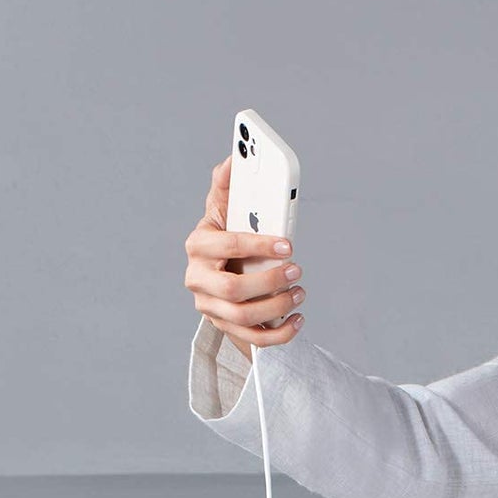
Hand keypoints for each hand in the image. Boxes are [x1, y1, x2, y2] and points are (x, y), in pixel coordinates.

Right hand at [183, 155, 305, 357]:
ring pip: (242, 316)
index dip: (258, 245)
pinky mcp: (225, 327)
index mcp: (198, 246)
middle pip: (232, 289)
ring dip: (277, 306)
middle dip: (269, 281)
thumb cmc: (225, 236)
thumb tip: (234, 158)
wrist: (217, 272)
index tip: (287, 244)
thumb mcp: (223, 208)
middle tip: (297, 270)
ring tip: (299, 292)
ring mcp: (210, 307)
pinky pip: (253, 338)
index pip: (226, 246)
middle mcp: (198, 280)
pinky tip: (298, 319)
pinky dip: (280, 333)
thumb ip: (227, 184)